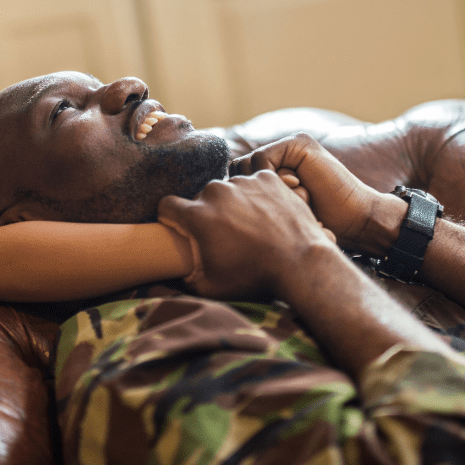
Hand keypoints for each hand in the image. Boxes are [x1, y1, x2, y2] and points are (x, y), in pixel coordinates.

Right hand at [157, 170, 336, 299]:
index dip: (170, 217)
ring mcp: (244, 182)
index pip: (166, 205)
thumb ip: (182, 278)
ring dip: (234, 203)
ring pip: (229, 188)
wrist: (302, 264)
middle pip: (201, 197)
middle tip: (225, 234)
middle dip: (207, 213)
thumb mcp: (210, 286)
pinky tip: (267, 215)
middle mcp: (217, 192)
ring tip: (251, 226)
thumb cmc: (255, 278)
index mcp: (197, 216)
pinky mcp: (267, 178)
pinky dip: (257, 195)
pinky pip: (253, 182)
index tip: (180, 227)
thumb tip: (163, 277)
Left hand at [229, 133, 387, 250]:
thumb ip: (250, 209)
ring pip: (247, 167)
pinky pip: (263, 160)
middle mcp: (276, 157)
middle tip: (283, 212)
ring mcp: (287, 147)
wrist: (354, 221)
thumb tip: (212, 210)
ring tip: (296, 201)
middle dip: (251, 198)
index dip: (241, 203)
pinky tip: (301, 190)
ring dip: (264, 192)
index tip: (265, 221)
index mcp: (269, 173)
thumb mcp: (275, 218)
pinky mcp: (298, 144)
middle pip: (236, 173)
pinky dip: (276, 180)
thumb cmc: (314, 228)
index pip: (234, 182)